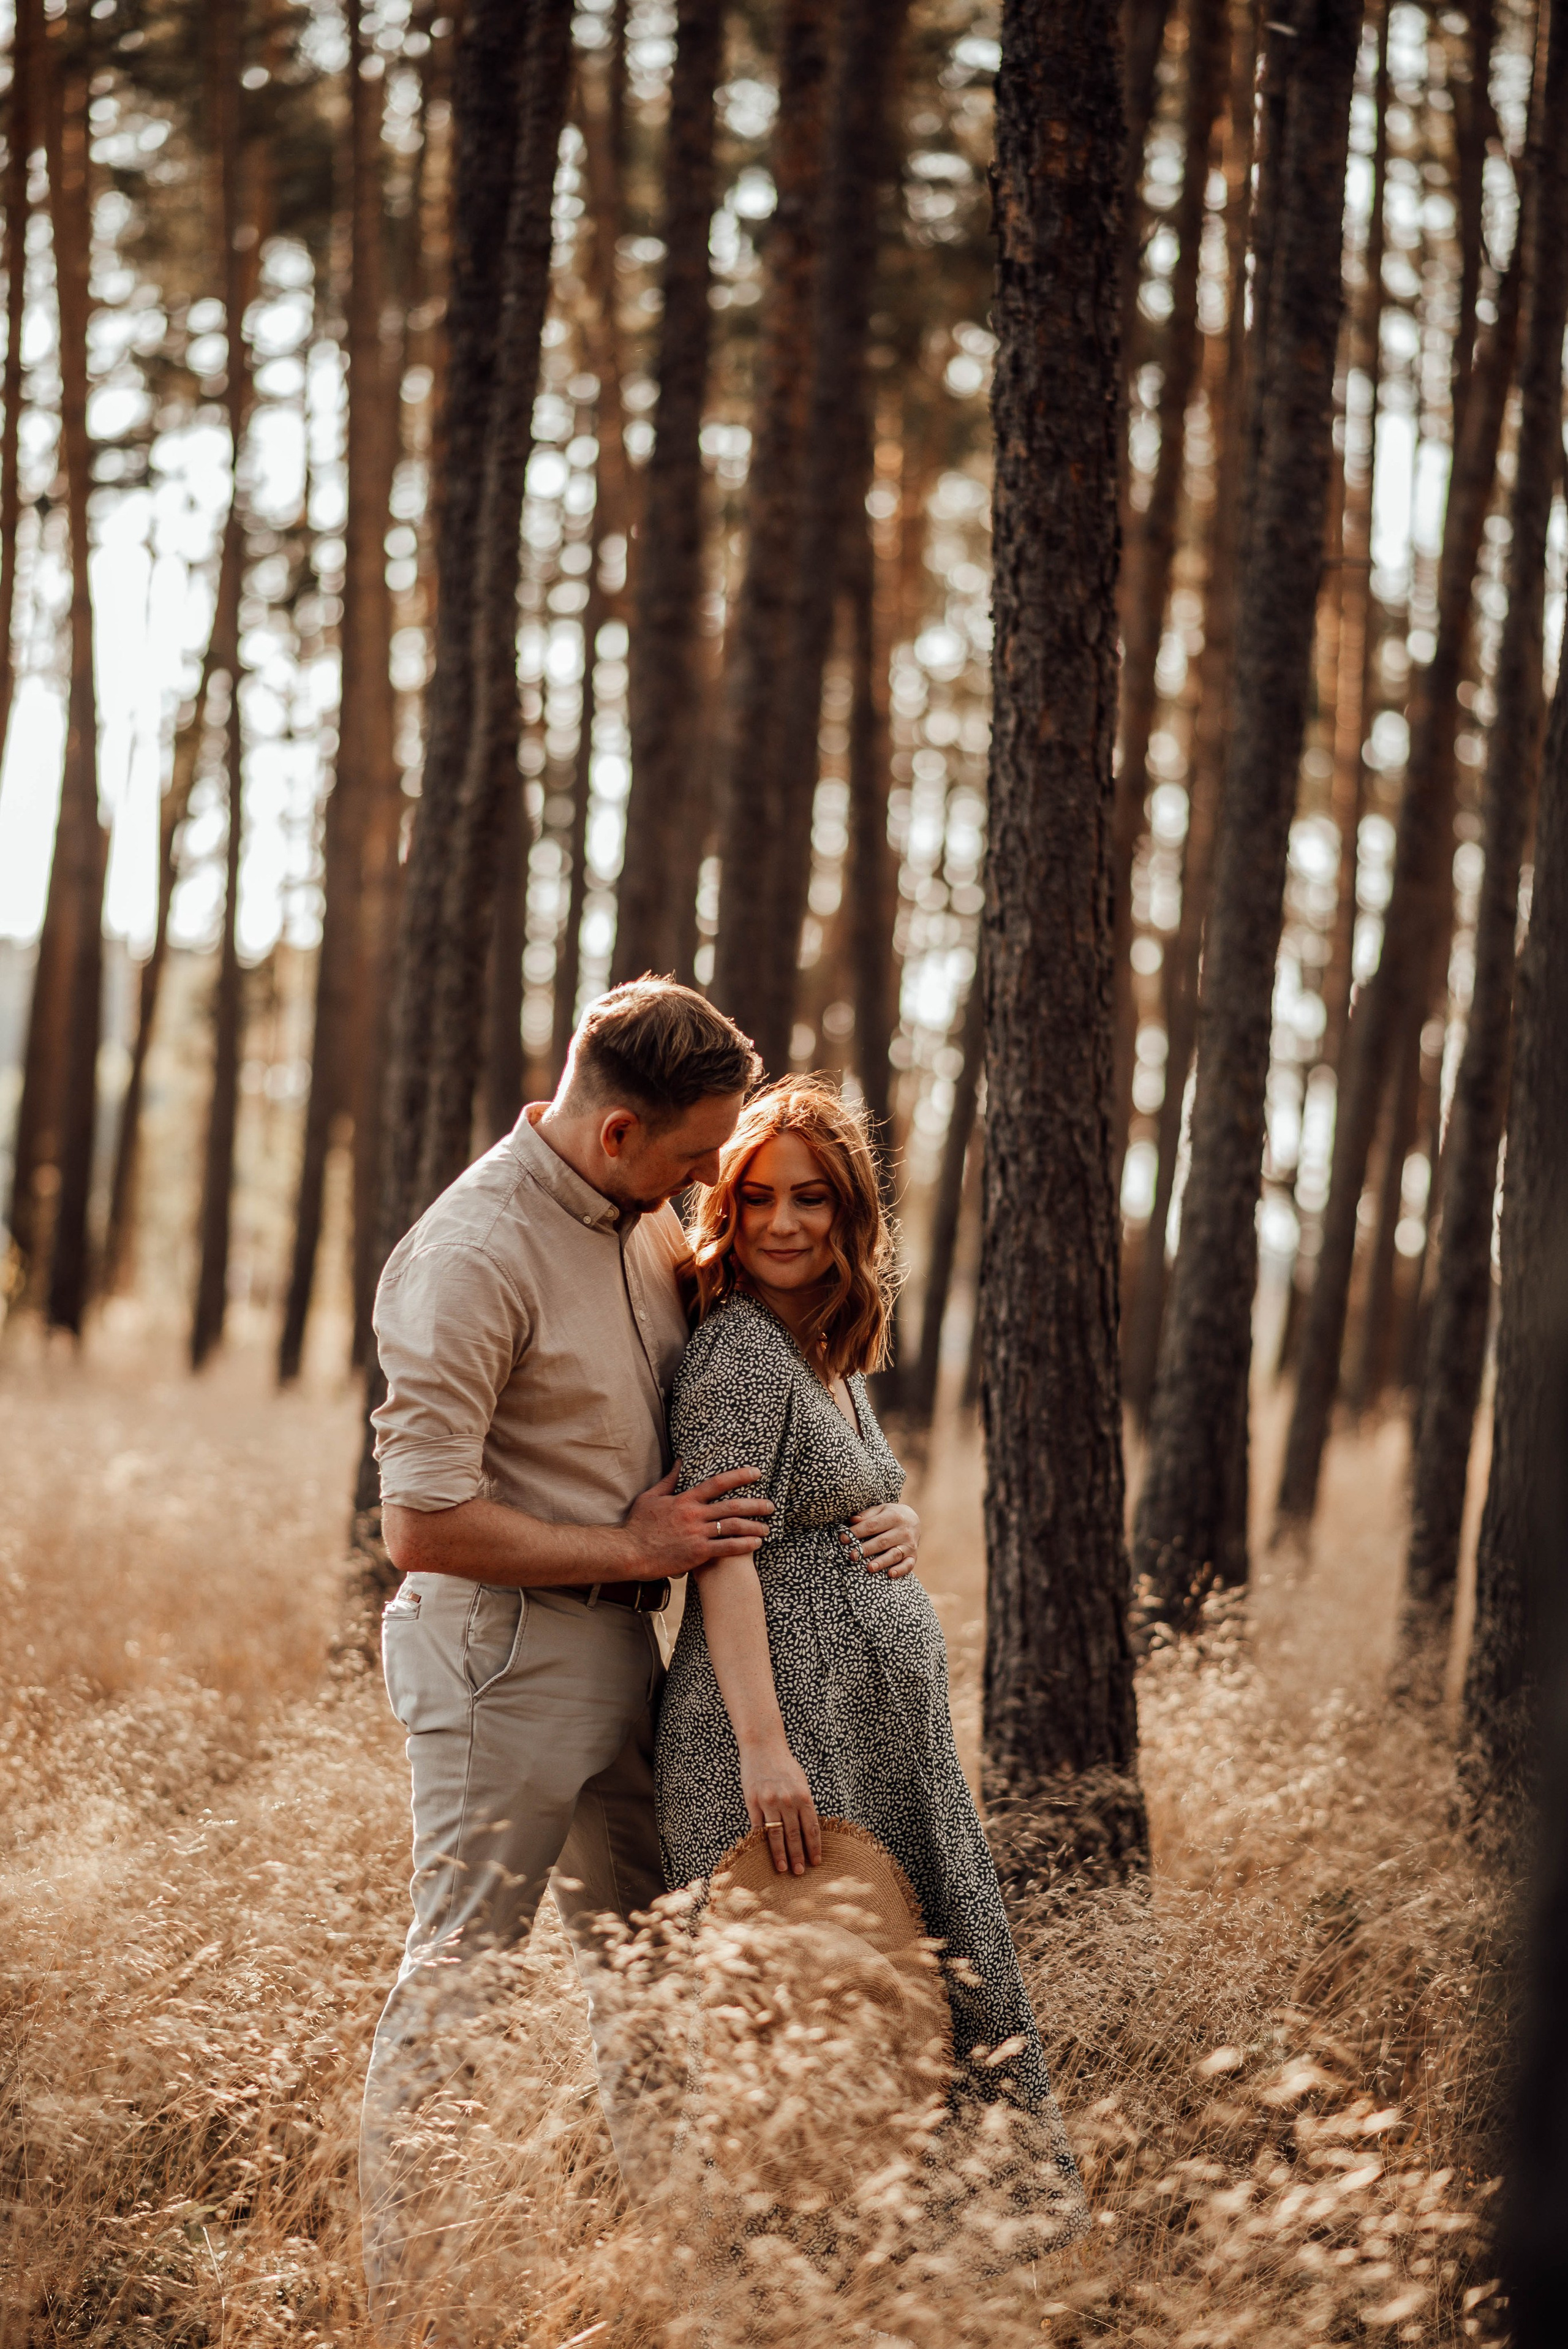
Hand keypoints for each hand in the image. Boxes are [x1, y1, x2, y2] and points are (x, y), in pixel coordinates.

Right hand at [618, 1466, 773, 1579]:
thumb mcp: (651, 1497)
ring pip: (733, 1527)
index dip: (739, 1476)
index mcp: (685, 1500)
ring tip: (767, 1527)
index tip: (756, 1473)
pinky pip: (727, 1548)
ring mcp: (697, 1534)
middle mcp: (694, 1515)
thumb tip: (681, 1461)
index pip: (717, 1483)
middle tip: (771, 1506)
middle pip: (732, 1506)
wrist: (630, 1552)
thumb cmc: (638, 1525)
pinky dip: (744, 1545)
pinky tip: (756, 1543)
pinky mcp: (697, 1553)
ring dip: (754, 1526)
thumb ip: (669, 1480)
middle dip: (755, 1505)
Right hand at [740, 1739, 820, 1875]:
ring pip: (776, 1835)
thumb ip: (804, 1805)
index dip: (814, 1847)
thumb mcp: (801, 1783)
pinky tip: (763, 1853)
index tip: (816, 1862)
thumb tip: (808, 1830)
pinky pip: (758, 1826)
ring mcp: (769, 1802)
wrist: (763, 1746)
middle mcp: (788, 1800)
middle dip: (798, 1856)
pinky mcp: (752, 1802)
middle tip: (801, 1873)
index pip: (811, 1828)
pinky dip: (761, 1841)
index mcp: (803, 1796)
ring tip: (784, 1869)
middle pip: (795, 1835)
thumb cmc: (784, 1766)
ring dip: (780, 1855)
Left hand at [840, 1501, 919, 1579]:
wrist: (914, 1519)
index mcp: (893, 1516)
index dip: (857, 1532)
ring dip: (882, 1562)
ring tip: (869, 1568)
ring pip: (894, 1554)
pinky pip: (908, 1565)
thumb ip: (867, 1515)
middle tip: (852, 1556)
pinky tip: (890, 1574)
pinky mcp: (914, 1555)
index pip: (872, 1525)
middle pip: (882, 1541)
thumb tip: (852, 1521)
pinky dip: (900, 1570)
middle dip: (866, 1549)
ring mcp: (909, 1544)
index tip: (843, 1539)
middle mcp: (903, 1530)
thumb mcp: (881, 1510)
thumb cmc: (891, 1515)